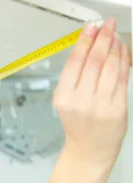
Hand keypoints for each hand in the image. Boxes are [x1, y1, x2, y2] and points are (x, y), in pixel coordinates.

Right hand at [53, 18, 129, 165]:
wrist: (89, 151)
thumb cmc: (78, 126)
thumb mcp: (67, 102)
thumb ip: (77, 78)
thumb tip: (90, 47)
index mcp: (63, 98)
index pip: (75, 62)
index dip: (84, 41)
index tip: (91, 27)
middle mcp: (81, 101)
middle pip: (94, 61)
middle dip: (102, 39)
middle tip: (107, 25)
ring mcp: (101, 105)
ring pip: (111, 67)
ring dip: (115, 47)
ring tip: (115, 35)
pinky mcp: (118, 108)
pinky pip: (122, 78)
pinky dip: (124, 61)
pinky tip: (123, 51)